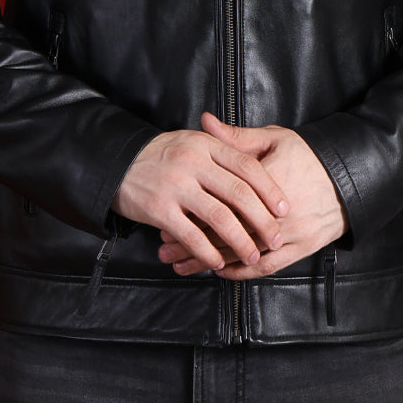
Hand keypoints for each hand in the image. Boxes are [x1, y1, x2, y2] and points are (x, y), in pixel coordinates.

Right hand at [112, 112, 288, 270]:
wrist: (118, 162)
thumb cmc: (163, 154)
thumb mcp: (194, 140)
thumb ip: (225, 146)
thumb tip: (263, 162)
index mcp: (206, 144)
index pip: (247, 166)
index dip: (269, 189)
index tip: (284, 208)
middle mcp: (193, 162)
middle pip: (238, 193)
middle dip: (262, 220)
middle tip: (275, 238)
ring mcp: (176, 186)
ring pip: (218, 217)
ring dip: (240, 241)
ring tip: (252, 255)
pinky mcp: (159, 209)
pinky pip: (190, 235)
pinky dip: (208, 251)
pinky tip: (218, 262)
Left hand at [157, 114, 347, 278]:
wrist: (349, 178)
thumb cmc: (308, 156)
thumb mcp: (273, 139)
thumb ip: (235, 137)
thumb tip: (204, 122)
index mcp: (265, 183)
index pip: (220, 203)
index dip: (191, 214)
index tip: (167, 218)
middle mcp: (276, 214)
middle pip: (225, 232)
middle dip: (192, 243)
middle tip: (165, 248)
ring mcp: (289, 235)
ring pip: (241, 254)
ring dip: (209, 262)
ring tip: (181, 264)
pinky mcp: (300, 249)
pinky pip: (267, 267)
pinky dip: (242, 273)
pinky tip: (220, 271)